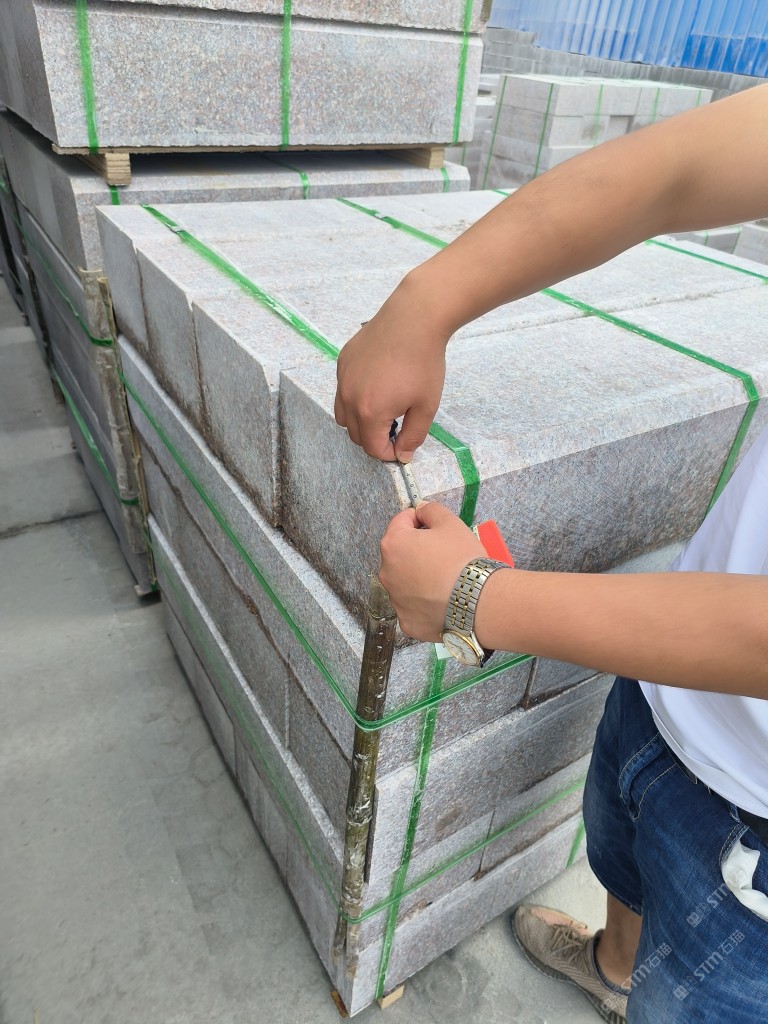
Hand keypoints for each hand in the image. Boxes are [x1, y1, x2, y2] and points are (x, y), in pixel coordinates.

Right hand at [334, 273, 448, 462]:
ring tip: (384, 410)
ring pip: (343, 416)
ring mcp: (343, 379)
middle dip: (375, 439)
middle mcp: (349, 398)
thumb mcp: (426, 406)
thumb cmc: (424, 363)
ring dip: (360, 422)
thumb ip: (412, 436)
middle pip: (356, 436)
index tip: (402, 446)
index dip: (389, 453)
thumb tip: (401, 456)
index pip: (373, 449)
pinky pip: (342, 391)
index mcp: (369, 412)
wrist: (414, 319)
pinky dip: (355, 398)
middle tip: (397, 427)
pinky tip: (378, 385)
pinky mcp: (342, 362)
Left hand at [379, 502, 484, 640]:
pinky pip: (413, 607)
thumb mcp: (451, 523)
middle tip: (443, 554)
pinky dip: (424, 603)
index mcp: (393, 544)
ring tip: (444, 580)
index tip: (435, 526)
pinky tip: (442, 601)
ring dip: (418, 577)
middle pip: (400, 553)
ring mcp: (395, 600)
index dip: (419, 519)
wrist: (476, 602)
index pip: (401, 521)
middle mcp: (386, 572)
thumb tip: (420, 509)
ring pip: (405, 582)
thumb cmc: (461, 559)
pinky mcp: (406, 622)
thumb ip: (431, 510)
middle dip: (417, 550)